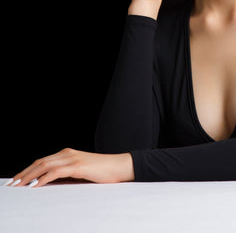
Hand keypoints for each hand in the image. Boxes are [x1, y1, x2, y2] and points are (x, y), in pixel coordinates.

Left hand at [5, 148, 134, 187]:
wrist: (120, 166)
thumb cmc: (103, 172)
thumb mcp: (81, 173)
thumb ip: (67, 176)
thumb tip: (50, 185)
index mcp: (68, 154)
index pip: (43, 161)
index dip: (28, 170)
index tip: (17, 180)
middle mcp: (68, 153)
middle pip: (40, 162)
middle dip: (24, 173)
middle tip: (12, 184)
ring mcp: (72, 158)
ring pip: (44, 166)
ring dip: (29, 176)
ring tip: (18, 186)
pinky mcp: (77, 166)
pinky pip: (55, 172)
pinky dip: (42, 179)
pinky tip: (35, 185)